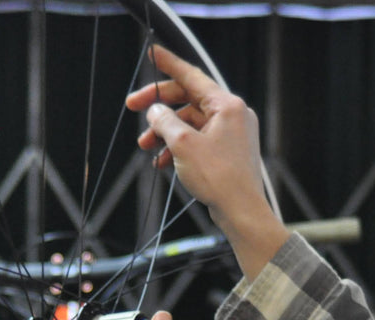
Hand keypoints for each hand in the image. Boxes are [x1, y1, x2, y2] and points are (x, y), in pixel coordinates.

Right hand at [125, 46, 289, 277]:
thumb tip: (155, 110)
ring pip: (189, 123)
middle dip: (159, 107)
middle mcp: (231, 115)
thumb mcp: (183, 145)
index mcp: (226, 105)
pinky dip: (177, 147)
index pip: (192, 76)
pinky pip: (197, 141)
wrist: (241, 211)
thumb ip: (165, 121)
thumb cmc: (218, 178)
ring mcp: (230, 133)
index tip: (152, 52)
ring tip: (144, 146)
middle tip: (133, 108)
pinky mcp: (226, 151)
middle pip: (188, 100)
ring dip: (164, 132)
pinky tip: (161, 162)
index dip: (169, 64)